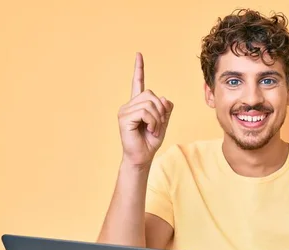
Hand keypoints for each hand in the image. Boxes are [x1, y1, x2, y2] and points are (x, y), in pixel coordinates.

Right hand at [117, 52, 173, 167]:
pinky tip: (149, 130)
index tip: (139, 54)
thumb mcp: (163, 122)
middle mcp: (129, 105)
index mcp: (138, 104)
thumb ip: (165, 108)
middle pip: (151, 94)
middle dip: (160, 111)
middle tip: (158, 126)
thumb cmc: (151, 141)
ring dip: (157, 118)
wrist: (142, 157)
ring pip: (149, 103)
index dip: (139, 69)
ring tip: (153, 129)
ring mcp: (125, 110)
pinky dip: (152, 122)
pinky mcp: (124, 118)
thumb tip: (163, 98)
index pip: (138, 83)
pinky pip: (145, 112)